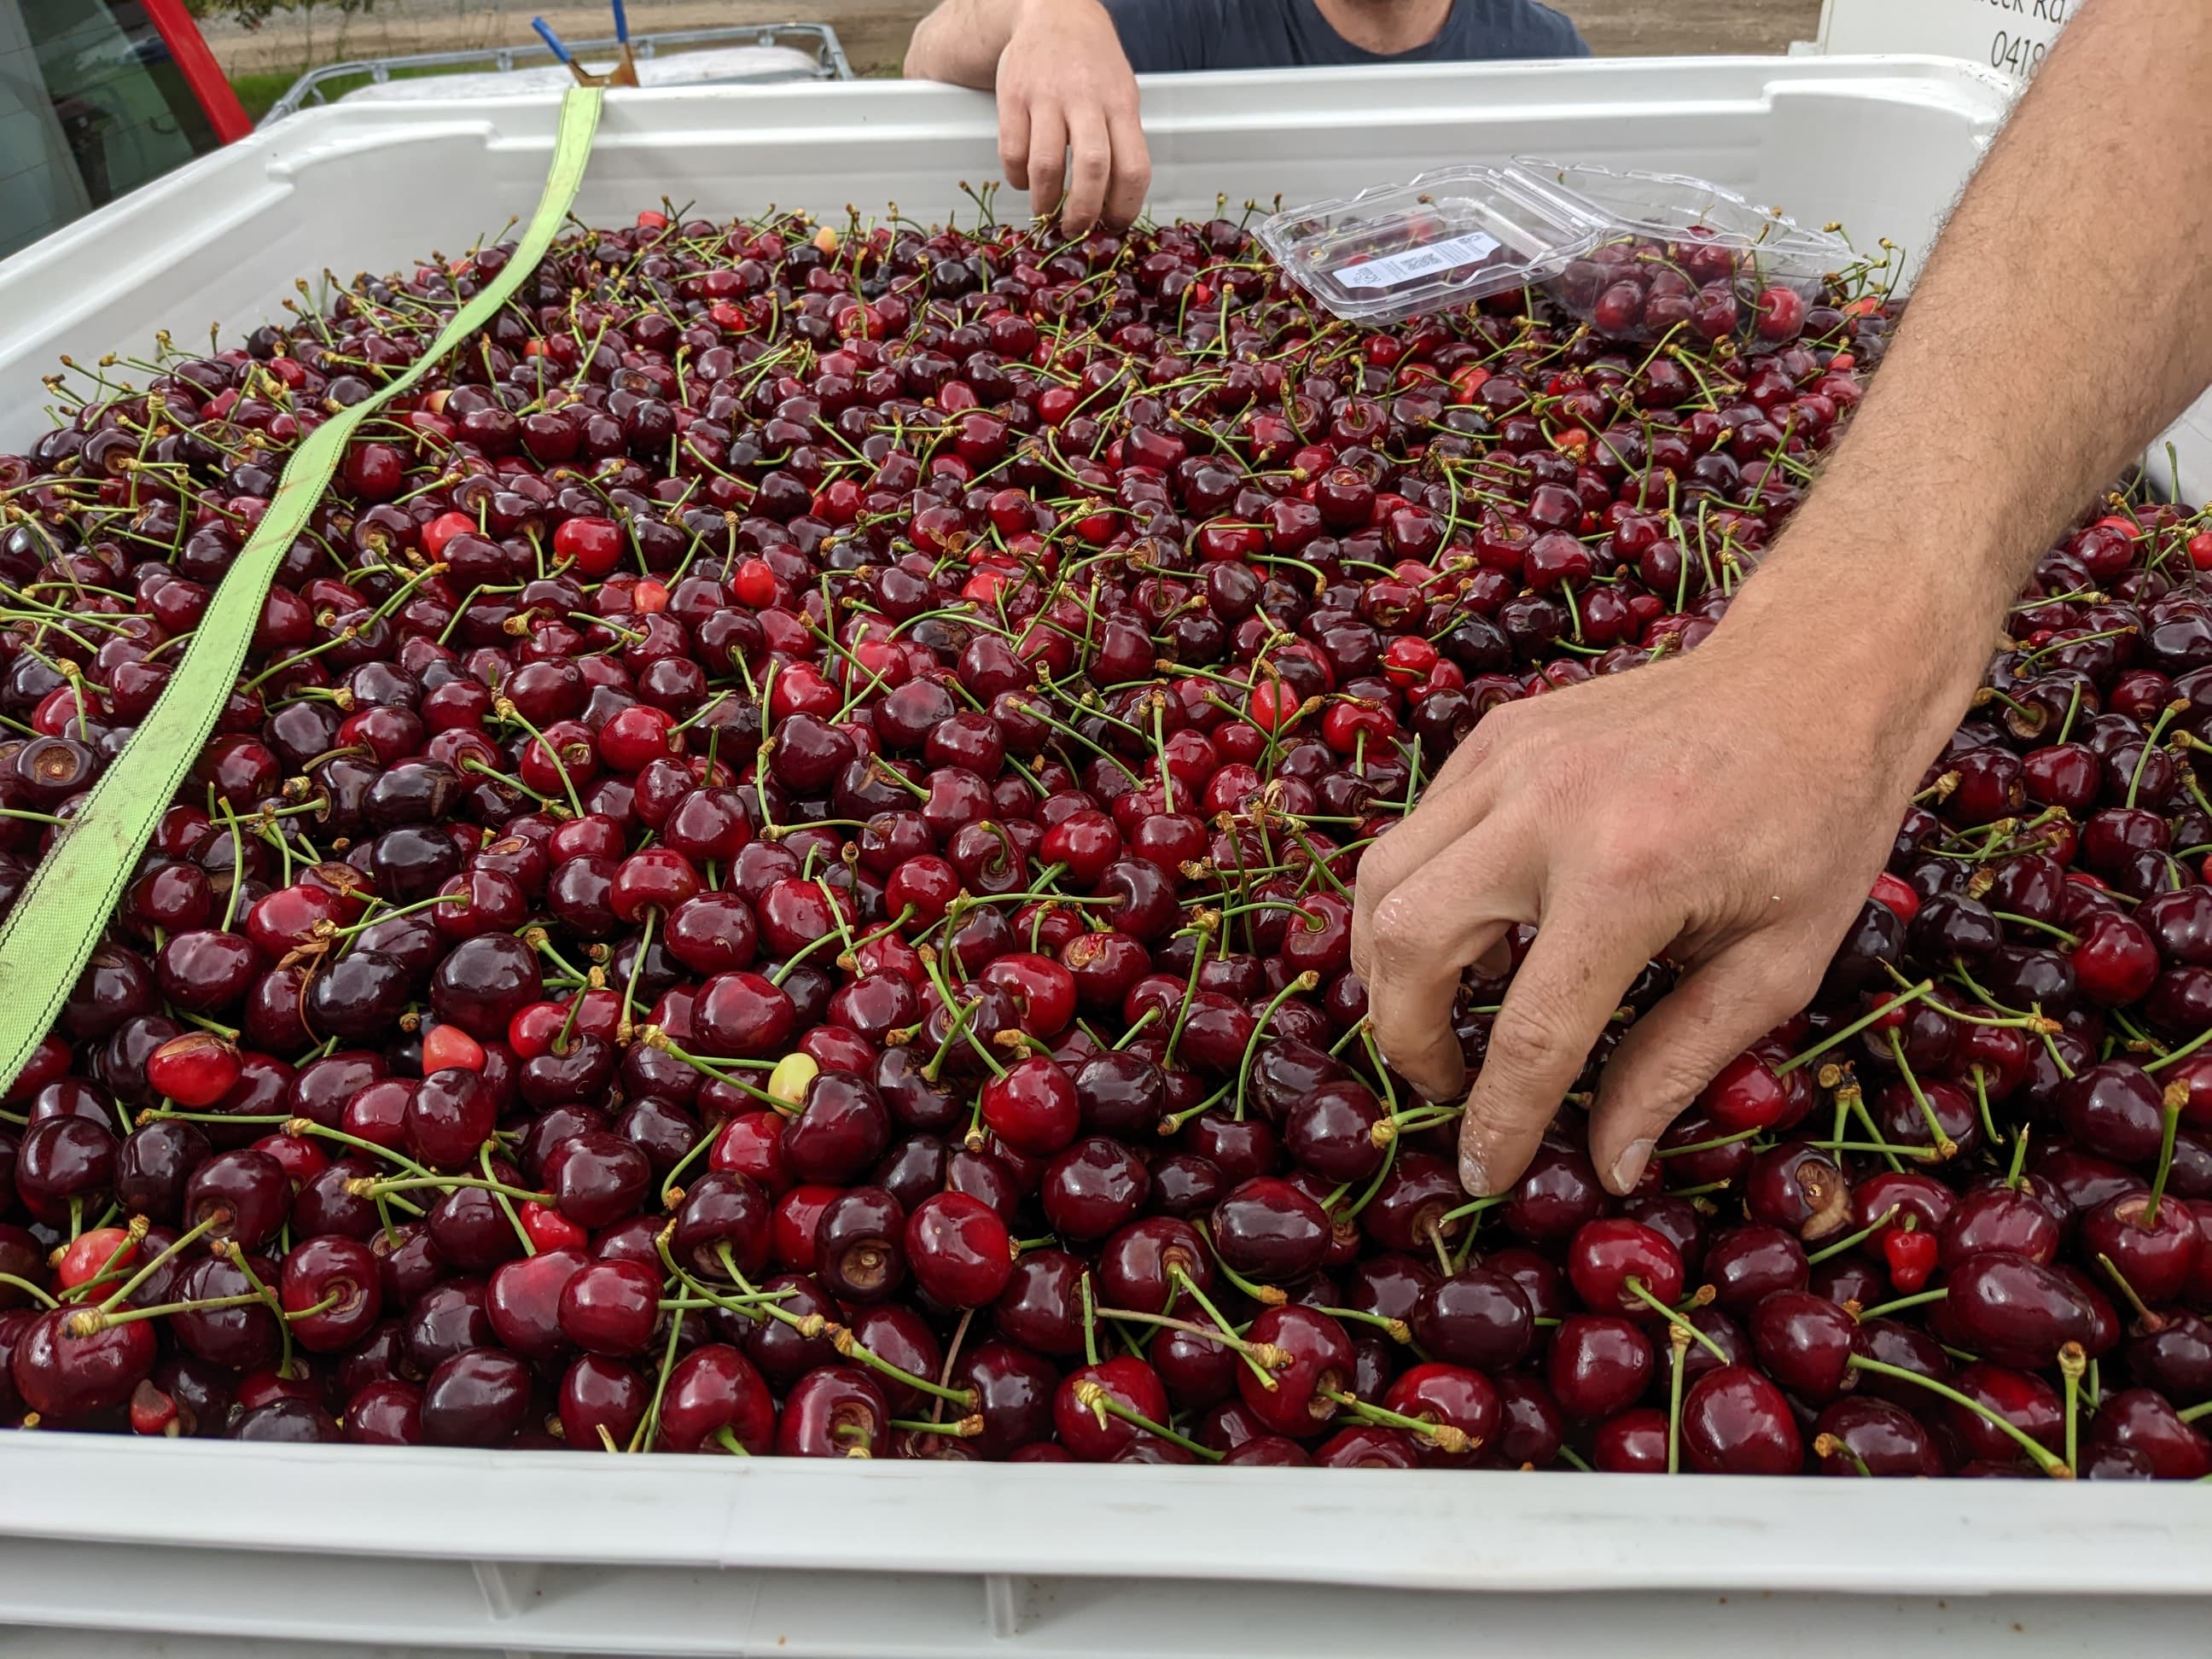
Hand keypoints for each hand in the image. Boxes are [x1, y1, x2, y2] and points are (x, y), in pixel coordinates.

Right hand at [995, 0, 1149, 233]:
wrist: (1054, 12)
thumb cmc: (1092, 64)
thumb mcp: (1121, 93)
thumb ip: (1121, 141)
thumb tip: (1114, 201)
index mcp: (1121, 104)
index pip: (1133, 168)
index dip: (1125, 207)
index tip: (1113, 225)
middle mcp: (1086, 100)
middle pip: (1092, 170)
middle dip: (1083, 212)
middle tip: (1074, 229)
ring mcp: (1047, 97)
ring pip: (1046, 165)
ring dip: (1045, 201)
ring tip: (1046, 212)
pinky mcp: (1012, 96)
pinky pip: (1012, 151)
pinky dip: (1017, 178)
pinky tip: (1023, 180)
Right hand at [1350, 581, 1966, 1200]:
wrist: (1814, 677)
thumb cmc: (1817, 825)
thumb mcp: (1777, 964)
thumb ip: (1678, 1062)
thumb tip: (1607, 1159)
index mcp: (1630, 874)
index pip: (1530, 1031)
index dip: (1498, 1119)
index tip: (1487, 1174)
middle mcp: (1546, 808)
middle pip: (1406, 944)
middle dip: (1407, 1038)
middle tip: (1448, 1083)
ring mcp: (1507, 759)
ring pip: (1380, 880)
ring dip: (1390, 967)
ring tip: (1447, 1012)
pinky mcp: (1494, 736)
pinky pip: (1416, 833)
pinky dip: (1419, 898)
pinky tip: (1478, 932)